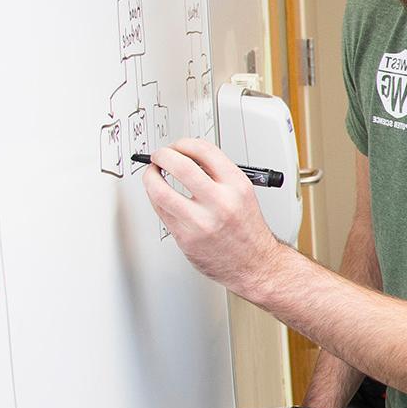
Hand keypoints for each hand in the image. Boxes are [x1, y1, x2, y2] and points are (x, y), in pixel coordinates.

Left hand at [142, 138, 285, 296]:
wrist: (256, 264)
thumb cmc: (248, 231)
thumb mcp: (243, 193)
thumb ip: (218, 174)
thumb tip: (187, 157)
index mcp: (237, 185)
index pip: (204, 150)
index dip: (184, 143)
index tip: (177, 145)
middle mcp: (220, 202)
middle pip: (180, 166)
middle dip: (163, 155)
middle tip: (159, 155)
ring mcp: (201, 222)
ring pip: (161, 191)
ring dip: (150, 177)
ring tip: (152, 174)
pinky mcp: (186, 238)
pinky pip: (161, 212)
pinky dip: (155, 198)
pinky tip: (158, 195)